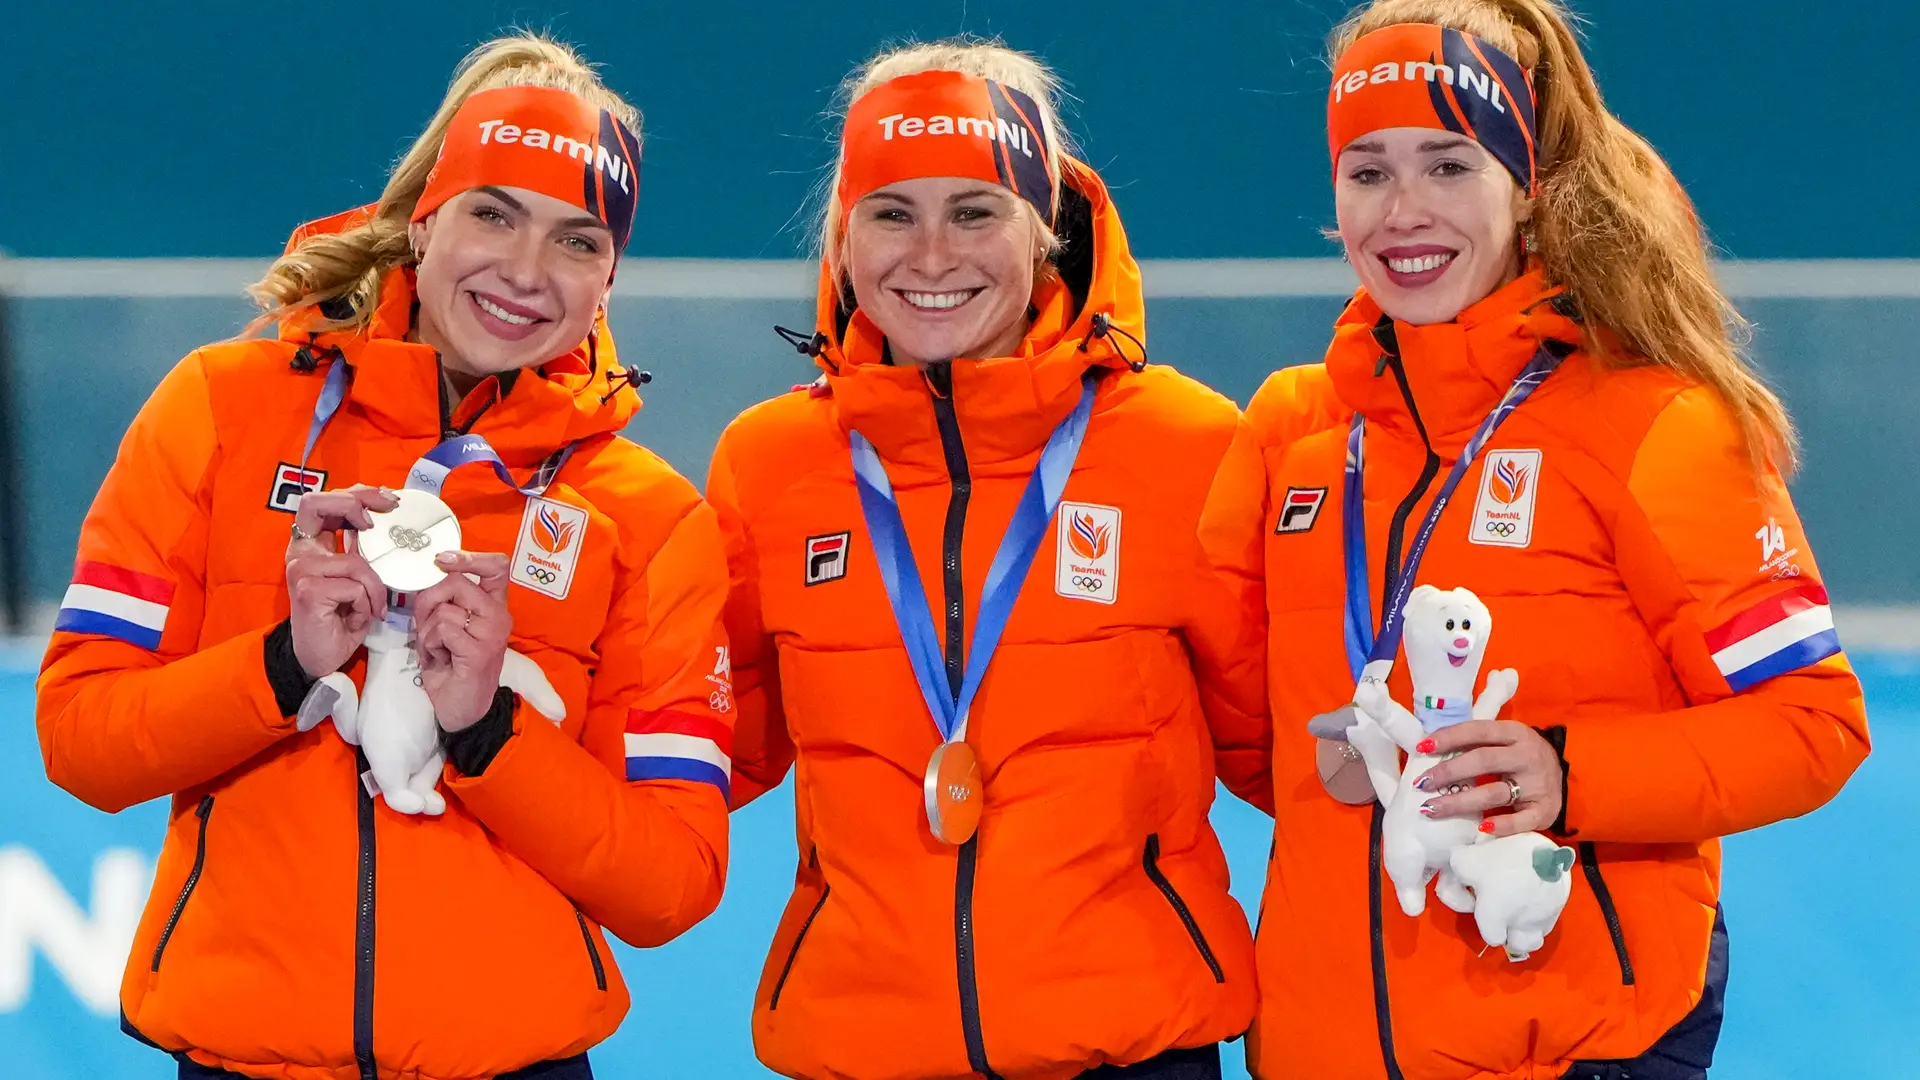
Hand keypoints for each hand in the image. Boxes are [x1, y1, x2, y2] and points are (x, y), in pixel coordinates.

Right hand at [285, 486, 397, 678]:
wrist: (320, 657)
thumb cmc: (340, 618)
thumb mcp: (354, 578)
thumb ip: (360, 550)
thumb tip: (386, 518)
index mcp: (310, 546)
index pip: (323, 501)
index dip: (356, 493)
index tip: (387, 501)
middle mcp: (300, 552)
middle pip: (317, 502)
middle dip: (358, 500)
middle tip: (388, 510)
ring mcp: (301, 570)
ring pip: (356, 561)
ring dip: (375, 587)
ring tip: (372, 606)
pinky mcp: (308, 590)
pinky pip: (355, 587)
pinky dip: (367, 603)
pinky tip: (358, 617)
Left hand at [413, 551, 512, 732]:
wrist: (461, 710)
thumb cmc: (452, 666)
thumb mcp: (448, 626)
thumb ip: (445, 600)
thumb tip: (428, 575)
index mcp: (494, 606)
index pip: (496, 566)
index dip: (468, 556)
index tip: (441, 559)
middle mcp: (500, 616)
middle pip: (457, 582)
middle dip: (428, 600)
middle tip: (424, 623)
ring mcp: (493, 633)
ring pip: (445, 609)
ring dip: (427, 631)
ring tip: (436, 649)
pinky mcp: (481, 652)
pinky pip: (443, 630)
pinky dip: (431, 645)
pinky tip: (439, 659)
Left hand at [1410, 720, 1563, 836]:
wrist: (1566, 777)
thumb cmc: (1521, 758)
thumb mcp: (1506, 741)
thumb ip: (1476, 742)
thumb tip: (1428, 748)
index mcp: (1515, 733)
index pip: (1477, 731)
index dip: (1448, 738)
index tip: (1422, 748)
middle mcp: (1527, 756)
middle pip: (1482, 761)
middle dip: (1448, 771)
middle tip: (1422, 783)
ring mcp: (1537, 784)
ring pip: (1493, 792)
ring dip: (1459, 801)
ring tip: (1432, 808)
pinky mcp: (1544, 810)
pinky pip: (1520, 821)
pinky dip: (1501, 825)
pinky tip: (1481, 827)